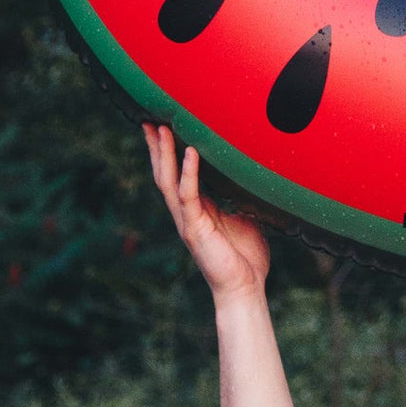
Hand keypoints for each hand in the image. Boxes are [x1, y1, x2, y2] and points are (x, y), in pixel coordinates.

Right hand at [143, 123, 270, 303]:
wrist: (245, 288)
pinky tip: (191, 151)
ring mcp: (188, 220)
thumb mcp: (245, 215)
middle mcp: (187, 213)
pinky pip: (189, 195)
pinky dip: (189, 172)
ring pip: (169, 181)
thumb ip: (241, 194)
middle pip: (164, 173)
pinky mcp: (196, 228)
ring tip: (160, 127)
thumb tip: (256, 170)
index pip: (177, 174)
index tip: (162, 124)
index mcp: (197, 208)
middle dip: (156, 146)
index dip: (168, 151)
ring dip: (164, 154)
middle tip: (148, 117)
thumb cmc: (247, 255)